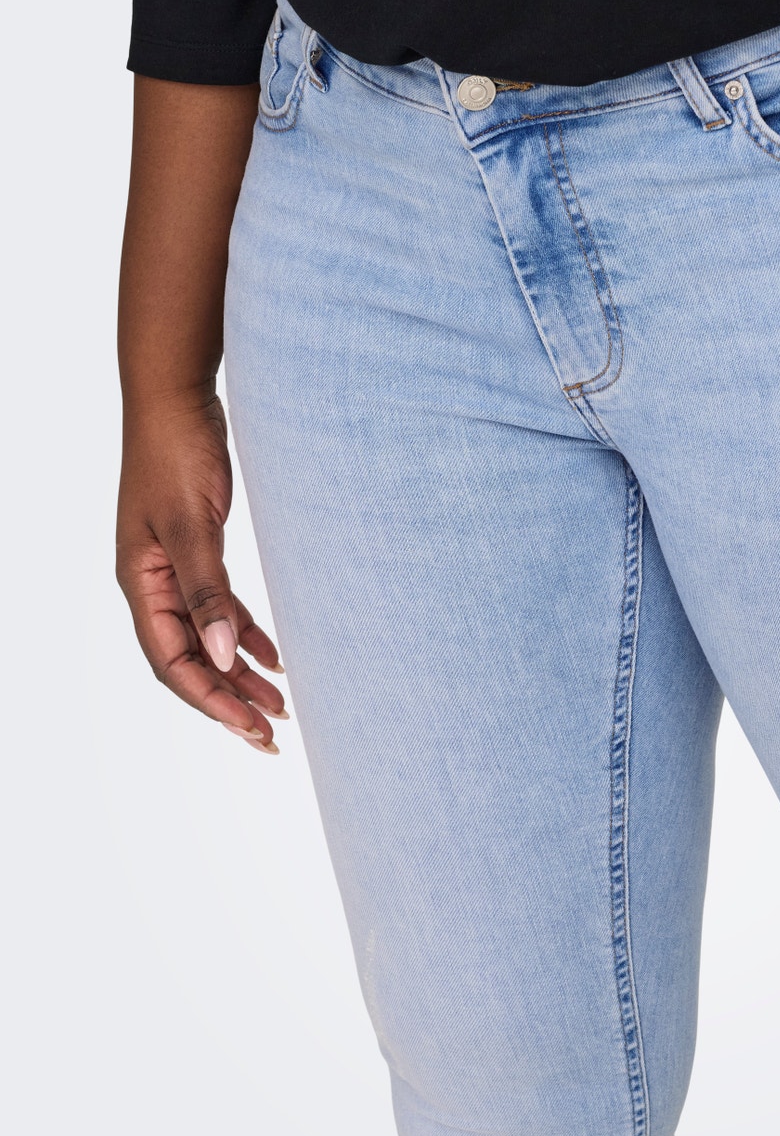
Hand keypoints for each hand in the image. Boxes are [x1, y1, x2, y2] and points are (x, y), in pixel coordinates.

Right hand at [117, 388, 287, 748]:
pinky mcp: (199, 552)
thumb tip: (226, 658)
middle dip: (229, 700)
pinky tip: (276, 659)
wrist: (177, 398)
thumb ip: (209, 592)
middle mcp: (154, 584)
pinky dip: (247, 636)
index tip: (251, 727)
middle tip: (273, 736)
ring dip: (242, 674)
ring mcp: (175, 570)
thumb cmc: (177, 453)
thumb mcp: (194, 526)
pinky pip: (222, 610)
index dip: (211, 700)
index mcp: (142, 584)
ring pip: (209, 639)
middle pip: (191, 660)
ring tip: (281, 706)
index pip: (173, 662)